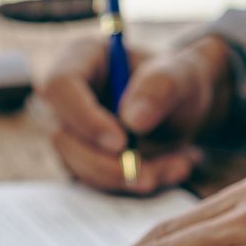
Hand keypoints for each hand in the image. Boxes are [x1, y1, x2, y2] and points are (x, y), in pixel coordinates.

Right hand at [38, 36, 235, 194]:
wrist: (184, 108)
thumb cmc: (177, 80)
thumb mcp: (181, 75)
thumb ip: (160, 88)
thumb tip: (133, 122)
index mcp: (80, 60)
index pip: (60, 88)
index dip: (85, 119)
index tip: (121, 143)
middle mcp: (66, 99)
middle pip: (64, 138)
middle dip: (108, 165)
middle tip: (152, 175)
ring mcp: (71, 133)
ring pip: (81, 168)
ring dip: (129, 178)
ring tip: (180, 166)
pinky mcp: (83, 161)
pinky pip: (100, 183)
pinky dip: (136, 185)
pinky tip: (174, 169)